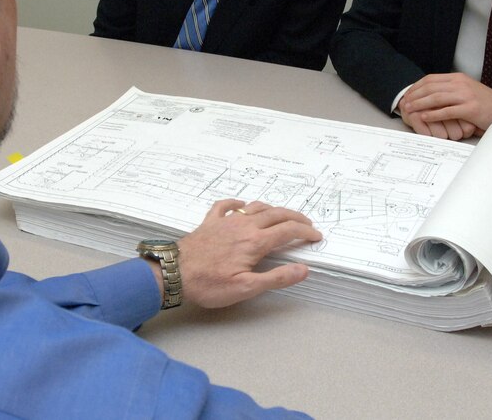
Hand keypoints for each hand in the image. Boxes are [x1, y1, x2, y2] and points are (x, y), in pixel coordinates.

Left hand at [173, 199, 321, 307]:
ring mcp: (226, 220)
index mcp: (255, 241)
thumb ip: (276, 278)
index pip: (288, 231)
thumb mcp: (246, 288)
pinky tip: (242, 204)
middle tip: (307, 224)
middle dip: (295, 217)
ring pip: (255, 206)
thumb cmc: (209, 284)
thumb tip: (303, 269)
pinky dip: (238, 202)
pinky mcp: (210, 221)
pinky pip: (226, 204)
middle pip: (276, 214)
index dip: (305, 232)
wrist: (175, 272)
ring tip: (282, 215)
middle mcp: (243, 225)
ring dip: (273, 209)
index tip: (316, 236)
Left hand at [399, 73, 491, 138]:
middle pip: (431, 87)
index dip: (416, 87)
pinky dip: (433, 114)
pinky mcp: (469, 109)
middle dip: (415, 95)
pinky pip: (447, 111)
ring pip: (437, 98)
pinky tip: (424, 116)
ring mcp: (465, 96)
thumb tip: (427, 91)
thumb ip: (448, 88)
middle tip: (404, 103)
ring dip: (420, 104)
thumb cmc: (480, 101)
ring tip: (410, 109)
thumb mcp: (463, 88)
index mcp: (456, 78)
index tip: (407, 95)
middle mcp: (460, 84)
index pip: (430, 79)